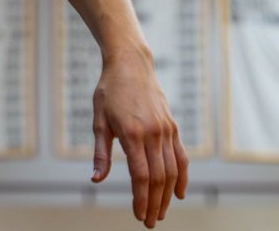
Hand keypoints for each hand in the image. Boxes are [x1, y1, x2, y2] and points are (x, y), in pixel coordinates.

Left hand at [91, 49, 188, 225]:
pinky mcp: (173, 127)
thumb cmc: (109, 91)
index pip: (141, 175)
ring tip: (160, 212)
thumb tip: (96, 180)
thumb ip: (101, 152)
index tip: (138, 216)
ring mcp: (166, 130)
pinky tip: (178, 193)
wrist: (130, 64)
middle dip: (154, 203)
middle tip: (149, 221)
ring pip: (172, 171)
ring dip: (167, 196)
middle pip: (159, 178)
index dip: (141, 199)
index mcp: (131, 132)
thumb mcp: (99, 119)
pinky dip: (182, 177)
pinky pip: (182, 158)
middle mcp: (153, 133)